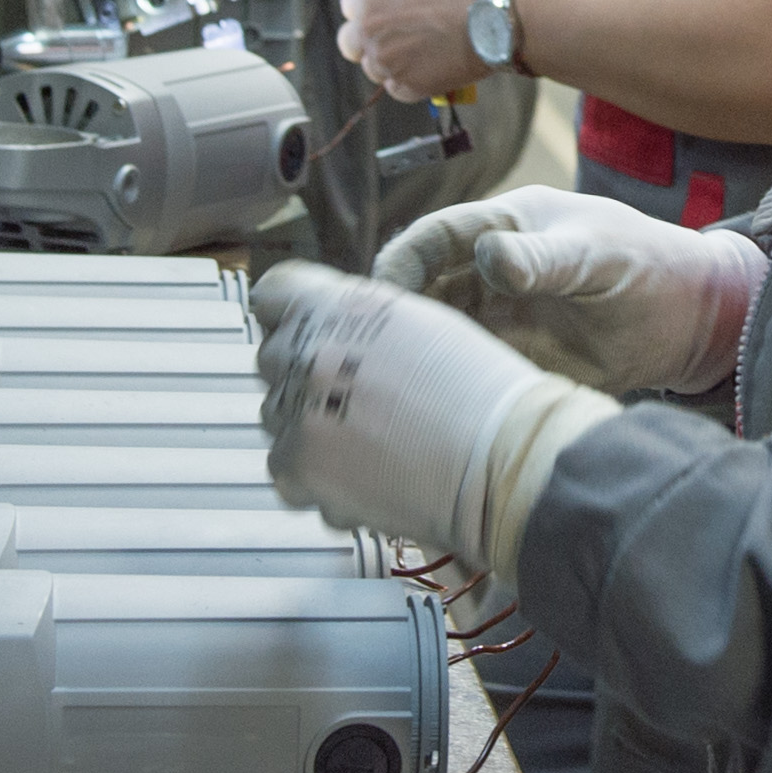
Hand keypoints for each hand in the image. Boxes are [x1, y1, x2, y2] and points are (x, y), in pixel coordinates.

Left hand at [251, 262, 616, 577]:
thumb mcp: (418, 322)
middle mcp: (308, 349)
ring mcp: (297, 410)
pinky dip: (315, 477)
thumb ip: (361, 320)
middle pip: (273, 358)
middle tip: (351, 398)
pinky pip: (285, 471)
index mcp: (338, 303)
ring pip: (277, 416)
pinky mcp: (298, 466)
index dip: (290, 317)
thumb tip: (330, 332)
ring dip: (308, 427)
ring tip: (366, 441)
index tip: (305, 335)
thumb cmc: (480, 391)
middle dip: (304, 377)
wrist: (499, 458)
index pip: (272, 295)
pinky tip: (363, 475)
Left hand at [336, 0, 504, 102]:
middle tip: (398, 41)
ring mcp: (384, 55)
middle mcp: (368, 19)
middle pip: (351, 41)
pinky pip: (398, 89)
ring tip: (427, 54)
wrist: (506, 7)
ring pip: (375, 68)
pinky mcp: (405, 84)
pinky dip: (414, 82)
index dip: (371, 10)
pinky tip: (437, 68)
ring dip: (394, 63)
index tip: (389, 14)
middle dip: (371, 41)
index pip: (351, 5)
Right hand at [373, 185, 763, 394]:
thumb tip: (488, 256)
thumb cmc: (647, 264)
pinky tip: (431, 411)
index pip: (435, 238)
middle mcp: (489, 274)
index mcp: (504, 228)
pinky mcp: (513, 362)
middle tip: (371, 350)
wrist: (692, 321)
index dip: (402, 260)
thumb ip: (544, 257)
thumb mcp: (597, 252)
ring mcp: (499, 319)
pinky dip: (447, 390)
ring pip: (438, 334)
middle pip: (424, 290)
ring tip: (391, 386)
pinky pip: (468, 373)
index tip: (381, 293)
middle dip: (396, 315)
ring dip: (415, 357)